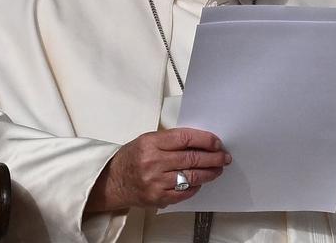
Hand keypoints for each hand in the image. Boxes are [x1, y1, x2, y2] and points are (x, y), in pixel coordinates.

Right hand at [85, 128, 230, 212]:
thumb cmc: (130, 158)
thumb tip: (200, 142)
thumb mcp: (147, 140)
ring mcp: (156, 182)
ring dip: (209, 172)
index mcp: (151, 143)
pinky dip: (196, 186)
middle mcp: (153, 162)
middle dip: (213, 157)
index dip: (205, 139)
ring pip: (191, 176)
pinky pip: (184, 192)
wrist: (112, 182)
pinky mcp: (158, 197)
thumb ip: (171, 140)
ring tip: (217, 169)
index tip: (217, 142)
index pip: (185, 138)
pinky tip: (201, 181)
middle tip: (224, 156)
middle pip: (192, 158)